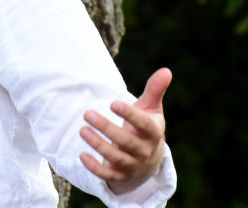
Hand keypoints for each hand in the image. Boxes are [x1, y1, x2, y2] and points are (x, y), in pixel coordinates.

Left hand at [79, 67, 170, 193]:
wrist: (148, 161)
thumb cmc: (145, 127)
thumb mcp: (151, 109)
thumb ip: (155, 90)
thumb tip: (166, 70)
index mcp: (153, 133)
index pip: (143, 125)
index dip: (129, 114)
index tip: (112, 103)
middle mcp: (144, 151)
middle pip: (126, 142)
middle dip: (106, 128)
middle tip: (87, 113)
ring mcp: (132, 165)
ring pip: (115, 158)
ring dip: (98, 145)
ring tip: (82, 130)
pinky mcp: (120, 176)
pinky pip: (108, 175)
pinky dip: (95, 167)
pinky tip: (82, 155)